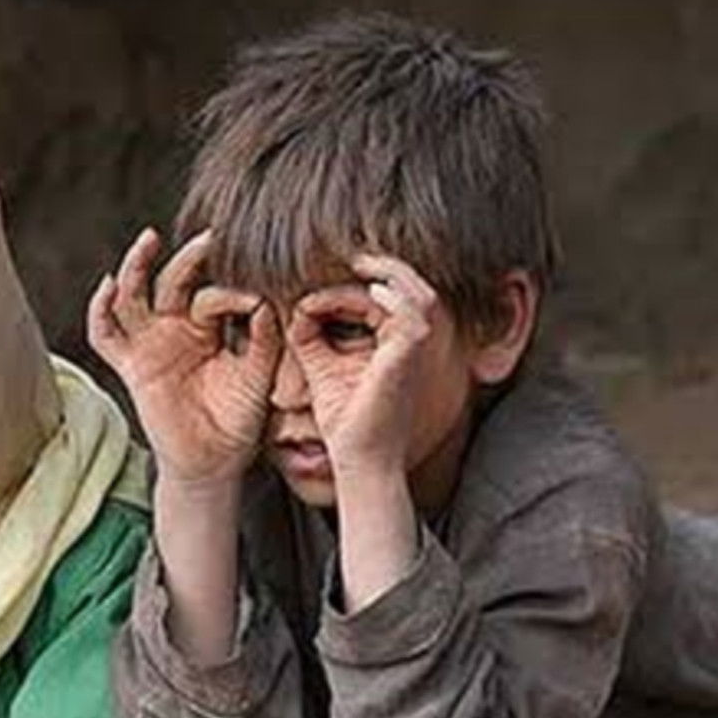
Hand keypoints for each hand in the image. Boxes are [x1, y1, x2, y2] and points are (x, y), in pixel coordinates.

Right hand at [88, 228, 280, 486]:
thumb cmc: (240, 419)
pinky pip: (106, 334)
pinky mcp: (131, 366)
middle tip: (210, 237)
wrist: (215, 462)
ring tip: (150, 239)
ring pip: (135, 294)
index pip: (214, 294)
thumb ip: (262, 341)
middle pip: (175, 280)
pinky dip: (100, 309)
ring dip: (138, 265)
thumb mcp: (259, 376)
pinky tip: (108, 285)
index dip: (232, 292)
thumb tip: (263, 301)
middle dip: (190, 258)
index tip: (256, 297)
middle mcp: (178, 328)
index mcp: (211, 326)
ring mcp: (151, 344)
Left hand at [286, 253, 442, 474]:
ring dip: (392, 275)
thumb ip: (311, 335)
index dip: (361, 286)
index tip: (328, 286)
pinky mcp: (407, 362)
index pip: (390, 300)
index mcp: (397, 347)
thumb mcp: (321, 366)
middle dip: (386, 267)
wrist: (358, 460)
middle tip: (356, 258)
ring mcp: (414, 354)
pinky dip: (394, 299)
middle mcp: (412, 348)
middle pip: (415, 289)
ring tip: (362, 265)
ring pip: (420, 296)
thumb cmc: (346, 421)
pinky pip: (413, 318)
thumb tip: (296, 307)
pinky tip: (370, 293)